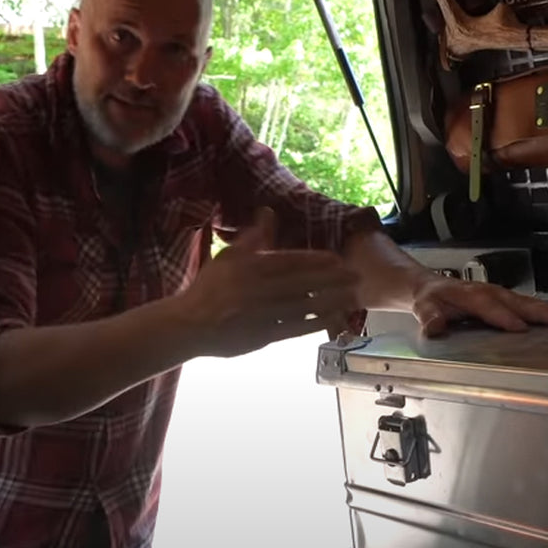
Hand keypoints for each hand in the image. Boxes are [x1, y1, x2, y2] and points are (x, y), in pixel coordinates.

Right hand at [180, 207, 362, 358]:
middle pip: (304, 283)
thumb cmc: (210, 288)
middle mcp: (261, 289)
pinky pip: (296, 328)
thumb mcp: (229, 256)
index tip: (337, 259)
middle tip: (357, 275)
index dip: (317, 260)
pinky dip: (315, 323)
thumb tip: (269, 211)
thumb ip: (254, 237)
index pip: (291, 261)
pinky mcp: (264, 336)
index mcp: (252, 267)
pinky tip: (334, 318)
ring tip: (353, 295)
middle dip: (333, 279)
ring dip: (331, 300)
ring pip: (304, 306)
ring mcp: (264, 314)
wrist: (190, 324)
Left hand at [409, 275, 547, 337]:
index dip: (503, 317)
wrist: (430, 287)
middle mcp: (489, 292)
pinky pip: (527, 305)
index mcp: (469, 295)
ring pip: (526, 302)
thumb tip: (435, 327)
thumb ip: (429, 317)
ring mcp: (500, 295)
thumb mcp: (423, 307)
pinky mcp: (506, 301)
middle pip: (516, 302)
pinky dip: (546, 310)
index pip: (488, 306)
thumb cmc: (430, 299)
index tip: (520, 328)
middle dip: (539, 310)